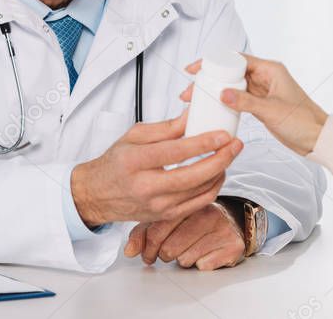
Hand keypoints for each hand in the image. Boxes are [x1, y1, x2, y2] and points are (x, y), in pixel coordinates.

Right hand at [71, 108, 243, 227]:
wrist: (97, 194)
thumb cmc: (115, 162)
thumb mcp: (134, 136)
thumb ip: (166, 127)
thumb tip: (192, 116)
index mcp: (135, 162)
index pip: (176, 152)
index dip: (203, 143)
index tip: (223, 134)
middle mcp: (146, 187)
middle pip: (193, 176)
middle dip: (220, 159)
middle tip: (235, 144)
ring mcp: (157, 206)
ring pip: (200, 192)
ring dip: (220, 172)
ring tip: (228, 155)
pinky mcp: (165, 217)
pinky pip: (197, 204)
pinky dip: (212, 187)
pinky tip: (217, 173)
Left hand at [123, 202, 245, 270]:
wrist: (232, 222)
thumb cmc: (195, 221)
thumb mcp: (168, 221)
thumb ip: (144, 233)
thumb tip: (129, 251)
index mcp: (186, 202)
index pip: (157, 229)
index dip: (148, 247)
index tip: (148, 254)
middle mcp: (207, 212)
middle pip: (169, 249)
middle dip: (166, 254)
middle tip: (172, 250)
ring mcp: (222, 228)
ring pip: (185, 259)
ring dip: (184, 259)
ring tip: (191, 247)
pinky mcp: (233, 246)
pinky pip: (203, 266)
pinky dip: (201, 264)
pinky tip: (206, 252)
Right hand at [180, 54, 327, 155]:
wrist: (317, 139)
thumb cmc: (303, 122)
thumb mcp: (271, 111)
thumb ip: (246, 102)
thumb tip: (222, 93)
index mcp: (270, 70)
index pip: (236, 59)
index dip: (214, 62)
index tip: (196, 68)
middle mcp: (265, 76)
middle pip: (231, 71)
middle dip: (210, 78)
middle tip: (191, 90)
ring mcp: (262, 90)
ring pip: (233, 85)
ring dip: (216, 90)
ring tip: (196, 99)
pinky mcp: (261, 104)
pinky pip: (239, 98)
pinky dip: (226, 102)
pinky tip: (214, 108)